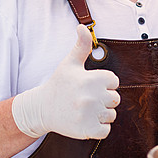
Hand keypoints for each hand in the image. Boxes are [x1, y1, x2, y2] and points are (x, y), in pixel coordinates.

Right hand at [12, 24, 119, 138]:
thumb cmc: (59, 84)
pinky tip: (85, 121)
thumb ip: (81, 45)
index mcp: (92, 79)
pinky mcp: (88, 130)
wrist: (41, 108)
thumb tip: (82, 27)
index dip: (104, 84)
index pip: (114, 82)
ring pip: (111, 115)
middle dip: (104, 100)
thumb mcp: (70, 63)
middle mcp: (92, 96)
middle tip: (86, 99)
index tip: (89, 85)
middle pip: (115, 100)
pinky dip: (98, 128)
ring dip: (101, 115)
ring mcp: (90, 114)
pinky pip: (106, 131)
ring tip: (84, 109)